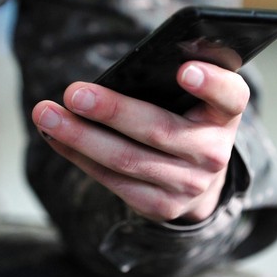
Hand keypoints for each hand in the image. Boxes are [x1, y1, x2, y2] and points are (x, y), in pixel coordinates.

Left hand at [31, 62, 249, 222]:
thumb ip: (172, 80)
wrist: (200, 179)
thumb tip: (120, 70)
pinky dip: (79, 157)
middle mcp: (214, 152)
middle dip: (112, 111)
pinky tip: (55, 137)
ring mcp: (189, 184)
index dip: (210, 83)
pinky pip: (113, 181)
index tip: (183, 71)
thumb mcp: (194, 99)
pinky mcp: (162, 206)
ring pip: (127, 160)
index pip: (229, 96)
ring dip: (81, 137)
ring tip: (46, 114)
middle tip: (74, 94)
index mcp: (225, 114)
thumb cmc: (186, 119)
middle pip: (159, 131)